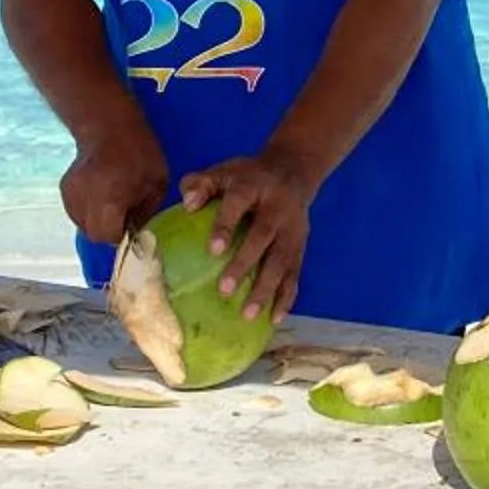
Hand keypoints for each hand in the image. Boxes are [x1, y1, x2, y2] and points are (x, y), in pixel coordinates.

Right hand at [60, 119, 167, 247]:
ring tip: (111, 203)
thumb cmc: (139, 151)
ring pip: (83, 224)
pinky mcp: (65, 188)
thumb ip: (146, 212)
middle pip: (94, 234)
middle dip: (109, 231)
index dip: (122, 235)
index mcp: (109, 200)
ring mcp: (71, 194)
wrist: (108, 123)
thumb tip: (136, 231)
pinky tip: (100, 195)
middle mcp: (85, 200)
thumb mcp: (157, 183)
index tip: (131, 226)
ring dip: (97, 221)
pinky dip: (87, 210)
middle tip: (123, 216)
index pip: (108, 236)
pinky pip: (76, 211)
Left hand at [181, 147, 316, 321]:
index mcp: (253, 186)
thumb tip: (188, 205)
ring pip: (281, 261)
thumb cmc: (247, 177)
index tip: (212, 250)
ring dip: (266, 288)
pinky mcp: (301, 247)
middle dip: (245, 264)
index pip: (239, 203)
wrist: (293, 170)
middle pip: (262, 237)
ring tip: (247, 313)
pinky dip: (286, 297)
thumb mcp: (223, 171)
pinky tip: (273, 318)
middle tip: (224, 290)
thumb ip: (201, 184)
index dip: (226, 225)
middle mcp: (276, 209)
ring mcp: (292, 230)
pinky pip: (295, 274)